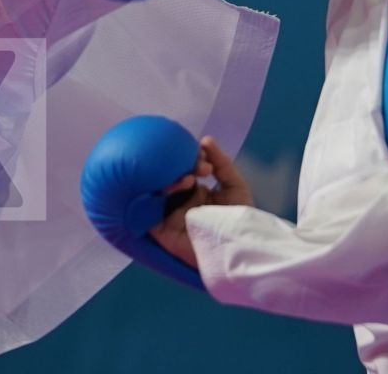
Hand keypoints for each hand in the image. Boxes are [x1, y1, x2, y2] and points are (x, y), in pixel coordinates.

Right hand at [150, 135, 253, 269]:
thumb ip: (222, 163)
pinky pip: (146, 212)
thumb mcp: (235, 186)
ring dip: (170, 180)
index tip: (205, 161)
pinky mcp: (161, 231)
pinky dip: (153, 197)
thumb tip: (205, 139)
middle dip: (180, 168)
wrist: (241, 249)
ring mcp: (169, 216)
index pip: (183, 170)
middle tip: (199, 168)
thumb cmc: (241, 221)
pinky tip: (170, 186)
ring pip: (156, 192)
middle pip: (168, 178)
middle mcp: (179, 203)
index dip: (190, 161)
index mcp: (195, 193)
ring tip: (189, 178)